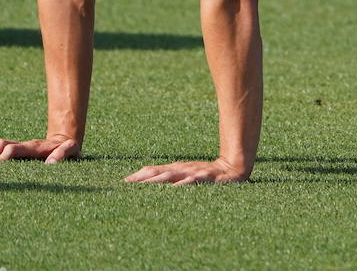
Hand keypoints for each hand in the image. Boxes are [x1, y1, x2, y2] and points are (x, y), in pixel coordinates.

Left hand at [0, 137, 80, 163]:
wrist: (70, 142)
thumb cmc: (43, 157)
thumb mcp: (26, 158)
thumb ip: (8, 161)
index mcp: (21, 149)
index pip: (0, 146)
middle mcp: (32, 146)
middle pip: (10, 147)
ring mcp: (49, 146)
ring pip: (33, 147)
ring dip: (22, 153)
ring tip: (10, 166)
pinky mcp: (69, 147)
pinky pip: (64, 149)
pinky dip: (58, 155)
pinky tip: (50, 164)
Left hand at [123, 158, 249, 185]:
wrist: (233, 167)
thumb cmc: (206, 174)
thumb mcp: (186, 175)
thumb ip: (170, 178)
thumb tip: (148, 181)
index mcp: (176, 169)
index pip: (153, 171)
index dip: (138, 176)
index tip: (123, 183)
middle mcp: (182, 169)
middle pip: (159, 173)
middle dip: (142, 179)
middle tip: (127, 186)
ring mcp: (194, 172)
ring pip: (172, 175)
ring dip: (157, 180)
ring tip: (144, 186)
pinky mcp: (206, 177)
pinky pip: (193, 181)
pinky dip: (183, 184)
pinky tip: (176, 188)